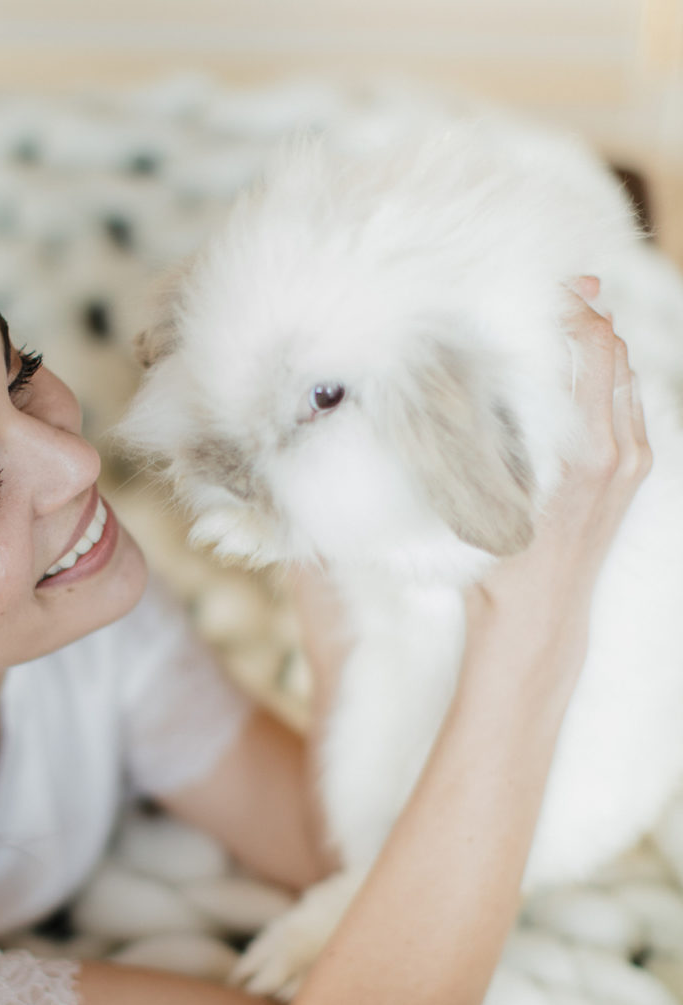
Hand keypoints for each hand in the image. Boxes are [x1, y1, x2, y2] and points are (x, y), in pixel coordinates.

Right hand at [466, 277, 651, 649]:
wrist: (539, 616)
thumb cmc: (502, 560)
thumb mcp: (485, 488)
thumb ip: (487, 425)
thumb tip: (471, 369)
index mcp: (585, 450)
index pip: (592, 350)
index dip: (571, 310)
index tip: (547, 289)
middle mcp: (620, 451)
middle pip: (615, 353)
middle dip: (586, 317)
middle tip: (554, 294)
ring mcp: (632, 462)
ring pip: (624, 376)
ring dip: (596, 346)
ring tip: (561, 324)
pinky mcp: (633, 472)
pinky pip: (626, 405)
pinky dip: (603, 378)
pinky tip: (572, 374)